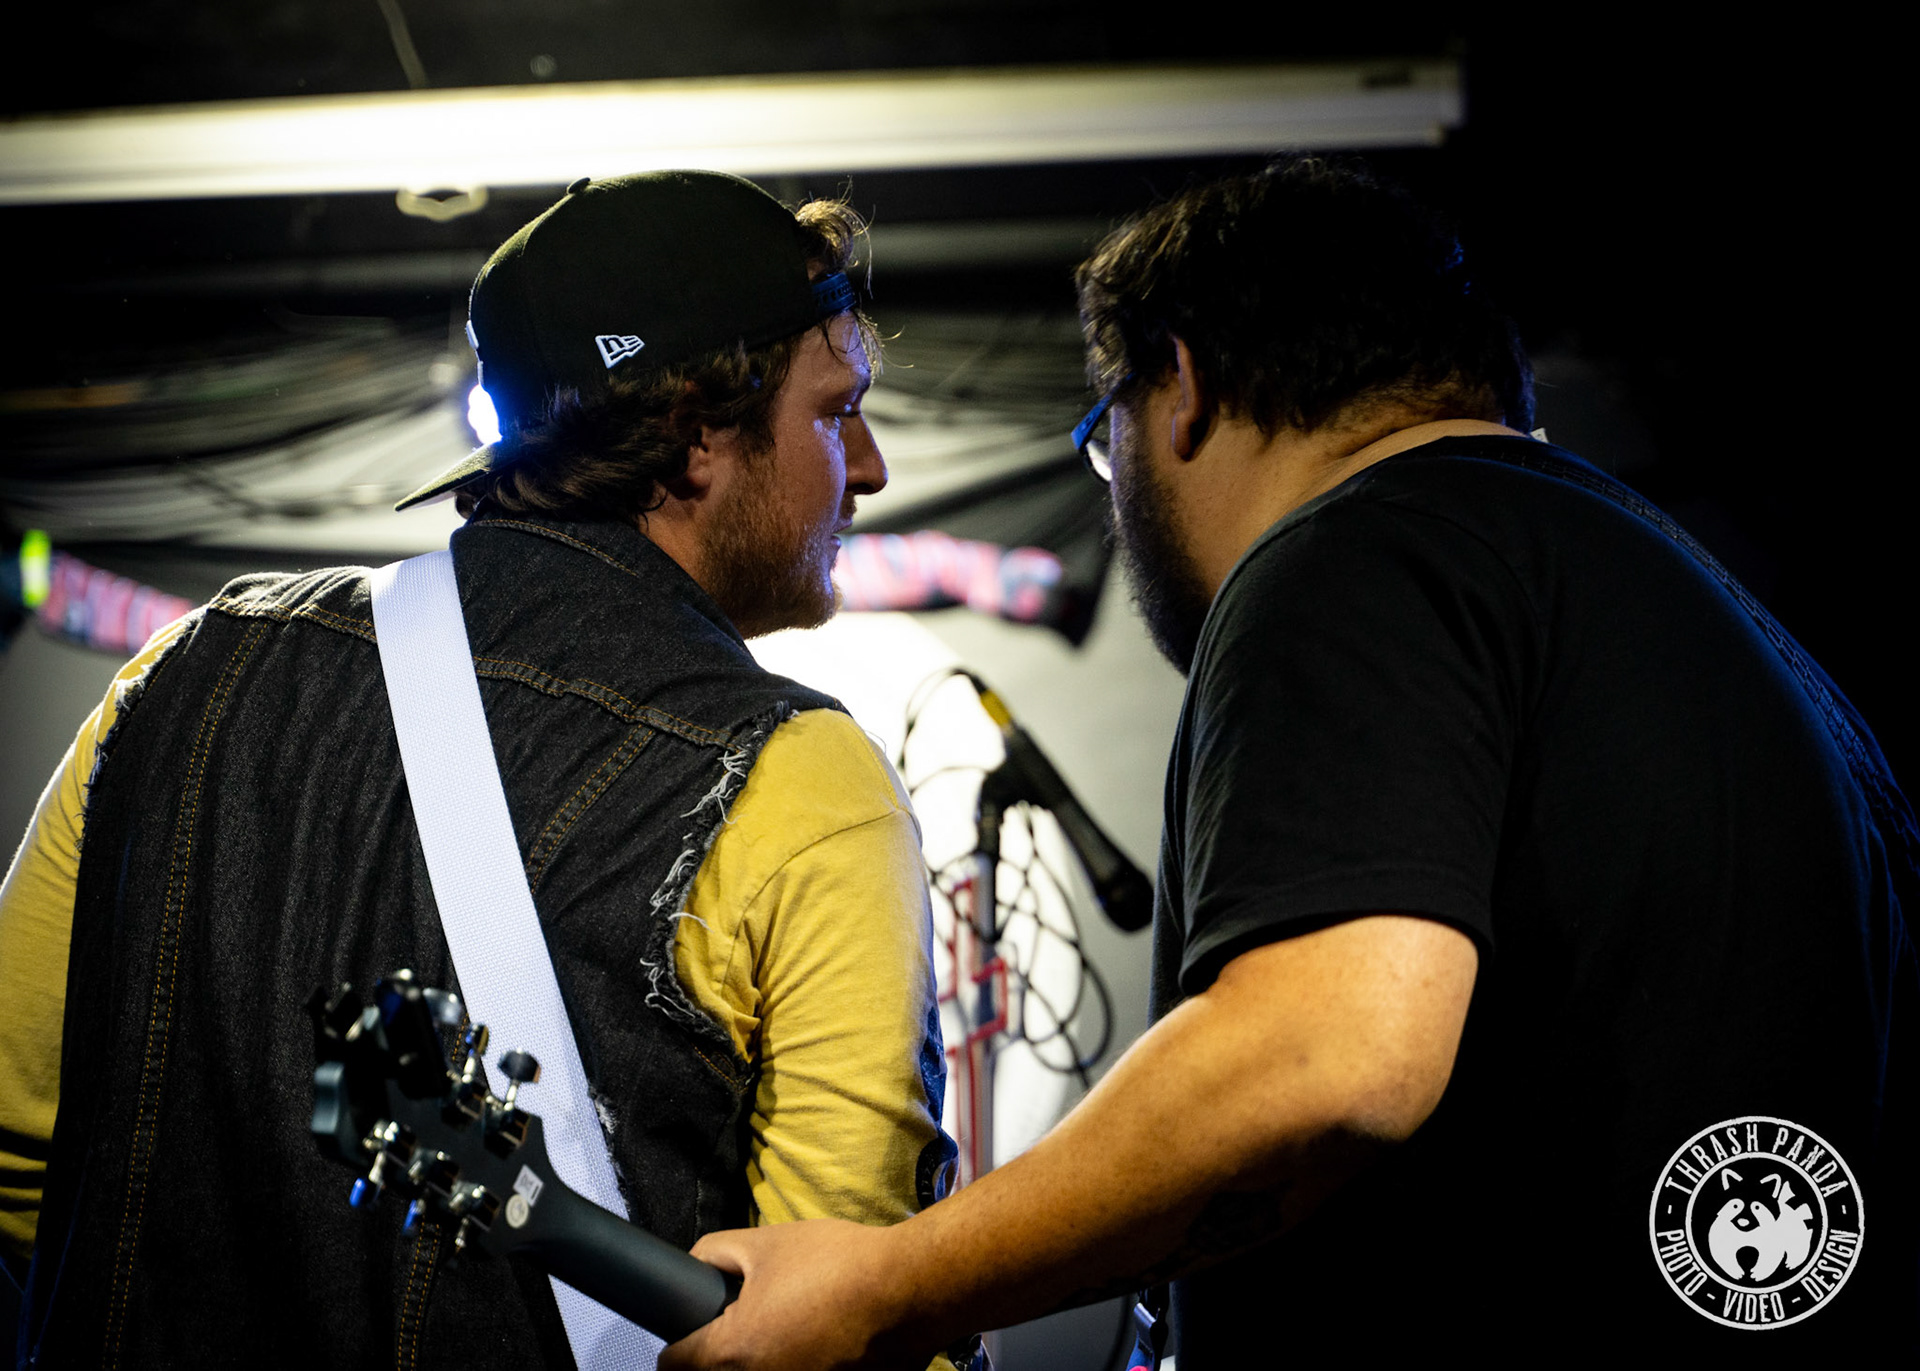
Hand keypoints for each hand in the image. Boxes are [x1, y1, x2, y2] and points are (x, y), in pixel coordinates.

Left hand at [658, 1218, 934, 1370]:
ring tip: (790, 1328)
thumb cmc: (838, 1265)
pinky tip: (820, 1341)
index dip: (681, 1340)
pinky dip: (801, 1363)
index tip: (695, 1327)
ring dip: (763, 1360)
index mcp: (732, 1353)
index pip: (672, 1365)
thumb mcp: (766, 1241)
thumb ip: (716, 1252)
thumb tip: (696, 1264)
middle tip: (748, 1322)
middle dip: (723, 1354)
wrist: (910, 1291)